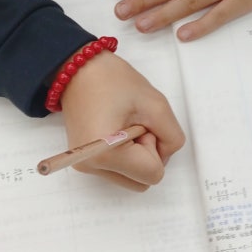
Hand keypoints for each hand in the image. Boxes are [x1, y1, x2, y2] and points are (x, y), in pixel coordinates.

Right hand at [59, 50, 184, 191]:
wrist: (78, 70)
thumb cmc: (111, 80)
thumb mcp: (156, 104)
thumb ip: (172, 138)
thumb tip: (166, 155)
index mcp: (105, 154)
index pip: (153, 174)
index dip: (154, 146)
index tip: (140, 123)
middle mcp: (91, 166)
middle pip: (142, 181)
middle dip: (146, 154)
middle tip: (134, 124)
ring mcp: (86, 166)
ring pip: (132, 177)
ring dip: (136, 154)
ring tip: (123, 124)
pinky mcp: (85, 161)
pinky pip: (119, 169)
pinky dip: (125, 154)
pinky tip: (115, 129)